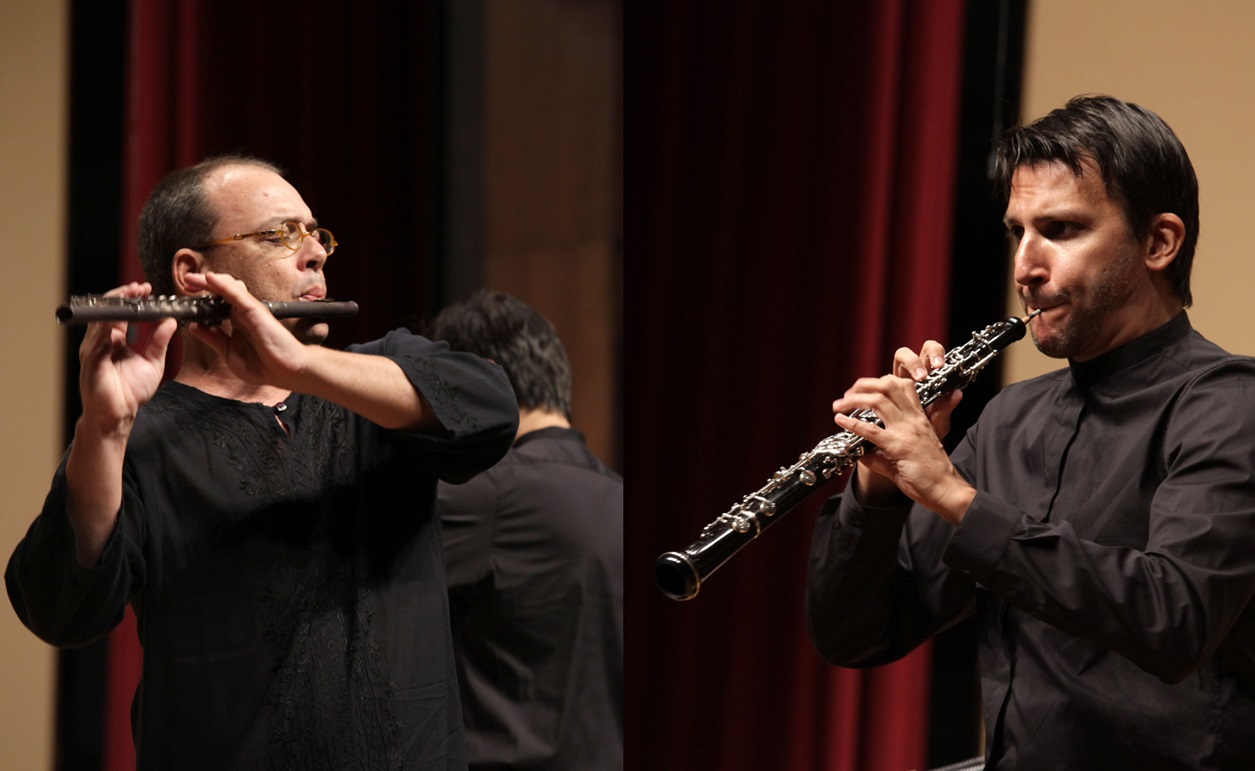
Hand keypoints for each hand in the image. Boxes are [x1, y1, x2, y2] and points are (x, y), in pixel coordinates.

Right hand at [77, 282, 176, 436]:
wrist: (120, 415)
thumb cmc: (131, 391)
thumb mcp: (153, 362)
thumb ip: (160, 341)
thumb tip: (171, 321)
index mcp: (112, 340)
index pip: (119, 312)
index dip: (130, 299)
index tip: (146, 289)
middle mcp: (100, 342)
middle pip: (107, 311)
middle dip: (122, 296)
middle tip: (140, 287)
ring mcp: (93, 351)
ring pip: (101, 320)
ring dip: (117, 306)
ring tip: (132, 295)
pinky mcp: (91, 362)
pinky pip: (98, 339)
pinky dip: (109, 325)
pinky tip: (120, 316)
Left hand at [182, 271, 311, 387]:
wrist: (288, 372)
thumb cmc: (265, 365)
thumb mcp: (229, 354)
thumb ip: (213, 339)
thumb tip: (193, 326)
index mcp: (236, 323)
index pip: (215, 305)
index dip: (199, 299)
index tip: (183, 301)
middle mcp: (242, 313)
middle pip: (220, 291)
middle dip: (201, 285)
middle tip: (185, 282)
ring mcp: (249, 311)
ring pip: (227, 287)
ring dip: (208, 281)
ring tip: (191, 279)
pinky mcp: (255, 311)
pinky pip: (236, 294)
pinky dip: (222, 285)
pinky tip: (209, 279)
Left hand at [831, 341, 974, 522]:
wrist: (946, 489)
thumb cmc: (931, 473)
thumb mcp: (909, 454)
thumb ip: (883, 451)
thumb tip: (861, 453)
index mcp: (919, 417)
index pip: (903, 386)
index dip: (881, 382)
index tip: (864, 389)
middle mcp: (913, 419)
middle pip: (888, 386)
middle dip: (864, 385)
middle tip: (847, 393)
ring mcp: (906, 431)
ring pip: (878, 401)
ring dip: (854, 400)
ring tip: (839, 405)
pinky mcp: (898, 446)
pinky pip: (872, 431)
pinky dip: (852, 424)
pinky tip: (840, 421)